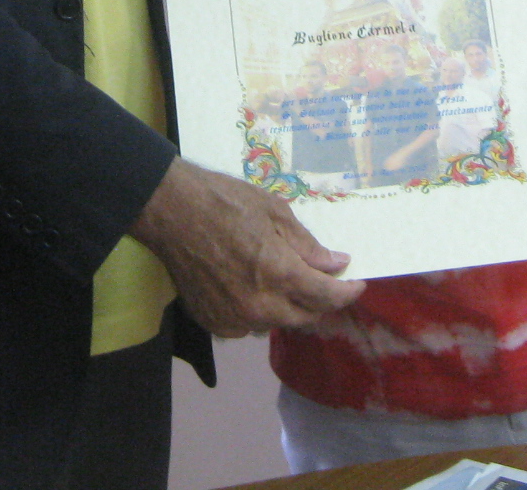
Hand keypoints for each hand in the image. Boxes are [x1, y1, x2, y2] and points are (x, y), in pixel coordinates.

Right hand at [131, 158, 364, 336]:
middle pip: (306, 317)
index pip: (327, 297)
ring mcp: (234, 318)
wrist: (171, 212)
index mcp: (279, 274)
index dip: (347, 291)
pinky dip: (257, 311)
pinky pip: (247, 325)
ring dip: (286, 307)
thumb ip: (307, 245)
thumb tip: (335, 263)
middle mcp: (260, 305)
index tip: (356, 282)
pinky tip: (251, 287)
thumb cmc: (224, 201)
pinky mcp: (214, 323)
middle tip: (322, 281)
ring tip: (281, 280)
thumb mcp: (274, 212)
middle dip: (320, 301)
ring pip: (275, 323)